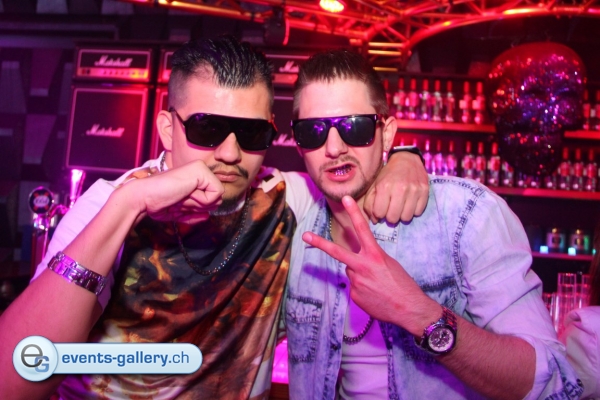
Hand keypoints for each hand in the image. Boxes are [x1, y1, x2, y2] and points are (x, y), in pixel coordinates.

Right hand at [127, 160, 223, 224]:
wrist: (144, 197)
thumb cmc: (158, 203)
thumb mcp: (180, 211)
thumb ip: (194, 214)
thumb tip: (207, 216)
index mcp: (195, 178)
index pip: (211, 200)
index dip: (197, 208)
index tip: (179, 203)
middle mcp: (200, 170)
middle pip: (216, 200)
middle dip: (198, 207)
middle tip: (180, 199)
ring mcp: (201, 168)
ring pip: (217, 198)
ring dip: (198, 204)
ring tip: (180, 196)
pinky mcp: (201, 170)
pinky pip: (216, 194)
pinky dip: (201, 200)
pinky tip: (185, 193)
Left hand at [302, 196, 439, 334]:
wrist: (409, 309)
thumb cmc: (403, 285)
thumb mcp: (389, 264)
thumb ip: (370, 259)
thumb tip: (354, 263)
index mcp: (376, 255)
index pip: (362, 229)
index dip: (354, 212)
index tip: (346, 199)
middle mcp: (363, 266)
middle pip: (337, 252)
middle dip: (320, 243)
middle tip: (305, 235)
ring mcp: (357, 281)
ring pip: (350, 272)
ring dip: (360, 275)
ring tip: (377, 285)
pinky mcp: (355, 295)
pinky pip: (355, 287)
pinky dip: (363, 289)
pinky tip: (375, 295)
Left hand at [363, 151, 428, 222]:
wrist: (407, 160)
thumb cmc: (388, 175)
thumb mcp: (374, 186)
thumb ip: (370, 203)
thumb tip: (375, 220)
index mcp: (384, 186)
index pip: (379, 213)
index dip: (379, 214)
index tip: (381, 209)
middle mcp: (400, 189)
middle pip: (393, 218)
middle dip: (390, 217)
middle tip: (391, 210)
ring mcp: (414, 190)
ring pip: (406, 217)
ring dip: (402, 215)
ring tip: (401, 207)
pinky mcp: (425, 191)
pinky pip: (418, 212)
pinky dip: (413, 210)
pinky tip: (410, 203)